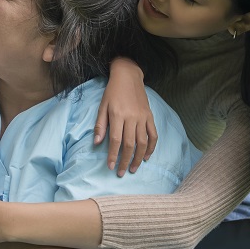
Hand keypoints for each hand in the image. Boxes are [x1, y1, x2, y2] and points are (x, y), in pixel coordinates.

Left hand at [95, 57, 156, 175]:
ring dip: (139, 158)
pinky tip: (147, 156)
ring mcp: (143, 117)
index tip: (110, 166)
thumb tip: (96, 143)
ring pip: (143, 142)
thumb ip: (100, 125)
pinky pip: (153, 134)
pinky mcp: (150, 116)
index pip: (115, 140)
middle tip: (121, 172)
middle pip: (130, 144)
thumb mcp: (102, 106)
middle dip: (125, 161)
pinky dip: (151, 147)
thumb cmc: (112, 92)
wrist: (128, 76)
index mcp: (118, 115)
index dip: (112, 155)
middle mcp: (132, 117)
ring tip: (134, 169)